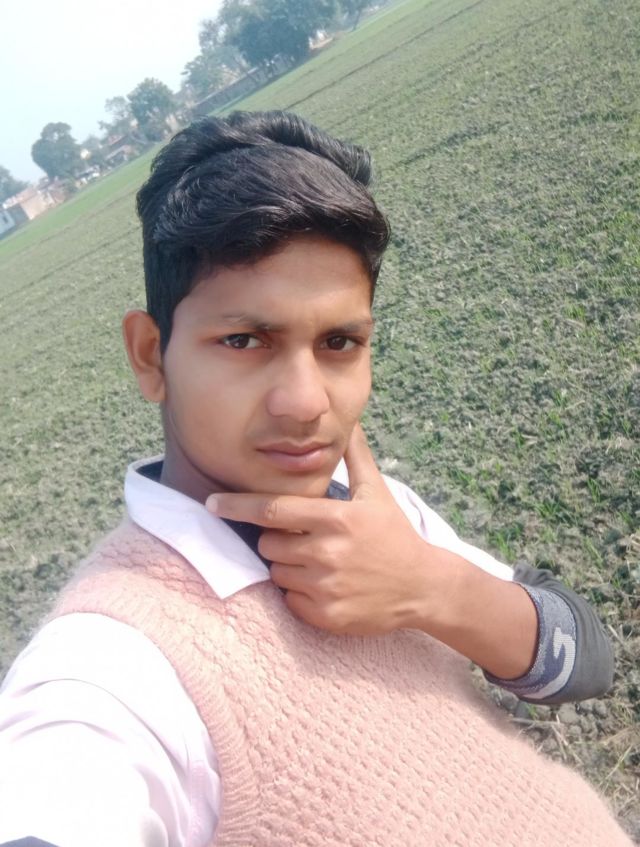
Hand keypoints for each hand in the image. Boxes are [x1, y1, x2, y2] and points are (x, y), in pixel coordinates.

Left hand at [205, 423, 431, 634]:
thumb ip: (356, 456)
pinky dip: (298, 594)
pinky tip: (324, 586)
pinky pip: (289, 601)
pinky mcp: (325, 616)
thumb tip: (349, 422)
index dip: (237, 506)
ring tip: (319, 562)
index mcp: (335, 520)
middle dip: (276, 539)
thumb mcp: (377, 492)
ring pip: (277, 573)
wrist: (423, 586)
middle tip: (304, 539)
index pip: (272, 510)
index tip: (211, 503)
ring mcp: (325, 588)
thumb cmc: (394, 535)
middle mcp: (327, 554)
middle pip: (268, 544)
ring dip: (288, 566)